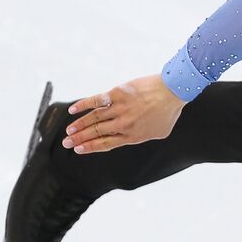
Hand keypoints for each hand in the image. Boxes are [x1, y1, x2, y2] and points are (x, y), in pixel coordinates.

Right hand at [62, 74, 185, 154]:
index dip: (90, 147)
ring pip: (94, 119)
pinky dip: (83, 105)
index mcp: (133, 136)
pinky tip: (72, 110)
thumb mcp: (159, 132)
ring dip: (79, 126)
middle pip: (96, 133)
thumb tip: (132, 137)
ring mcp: (120, 109)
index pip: (106, 144)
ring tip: (68, 131)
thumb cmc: (169, 111)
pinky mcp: (118, 94)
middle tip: (66, 143)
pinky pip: (97, 100)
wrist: (174, 91)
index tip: (78, 150)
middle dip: (79, 139)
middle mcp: (124, 124)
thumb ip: (142, 136)